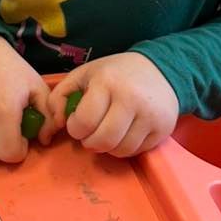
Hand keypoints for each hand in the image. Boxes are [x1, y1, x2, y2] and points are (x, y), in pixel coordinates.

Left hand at [47, 52, 178, 157]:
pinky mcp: (163, 128)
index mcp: (108, 82)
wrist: (161, 69)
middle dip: (90, 142)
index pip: (84, 121)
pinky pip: (136, 151)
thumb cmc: (116, 73)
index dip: (75, 128)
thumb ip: (60, 96)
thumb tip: (57, 123)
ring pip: (120, 150)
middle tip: (90, 133)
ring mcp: (150, 115)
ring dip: (107, 147)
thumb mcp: (84, 74)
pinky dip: (125, 148)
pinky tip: (123, 133)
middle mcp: (131, 99)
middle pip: (103, 140)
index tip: (77, 123)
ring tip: (106, 132)